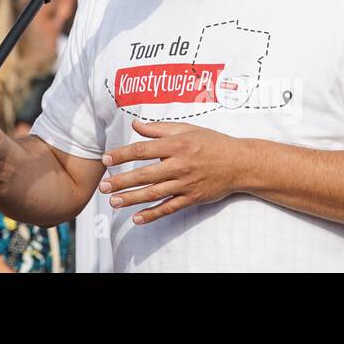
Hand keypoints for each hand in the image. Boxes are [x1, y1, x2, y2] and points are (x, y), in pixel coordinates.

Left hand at [99, 119, 248, 224]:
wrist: (240, 163)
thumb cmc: (212, 142)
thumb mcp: (187, 129)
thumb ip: (159, 128)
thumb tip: (135, 124)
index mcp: (176, 145)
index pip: (143, 150)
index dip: (122, 155)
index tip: (105, 160)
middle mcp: (179, 165)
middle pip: (145, 174)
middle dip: (121, 181)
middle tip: (103, 186)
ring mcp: (186, 184)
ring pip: (154, 194)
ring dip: (132, 199)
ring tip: (113, 202)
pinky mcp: (192, 198)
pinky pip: (169, 208)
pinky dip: (153, 214)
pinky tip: (137, 219)